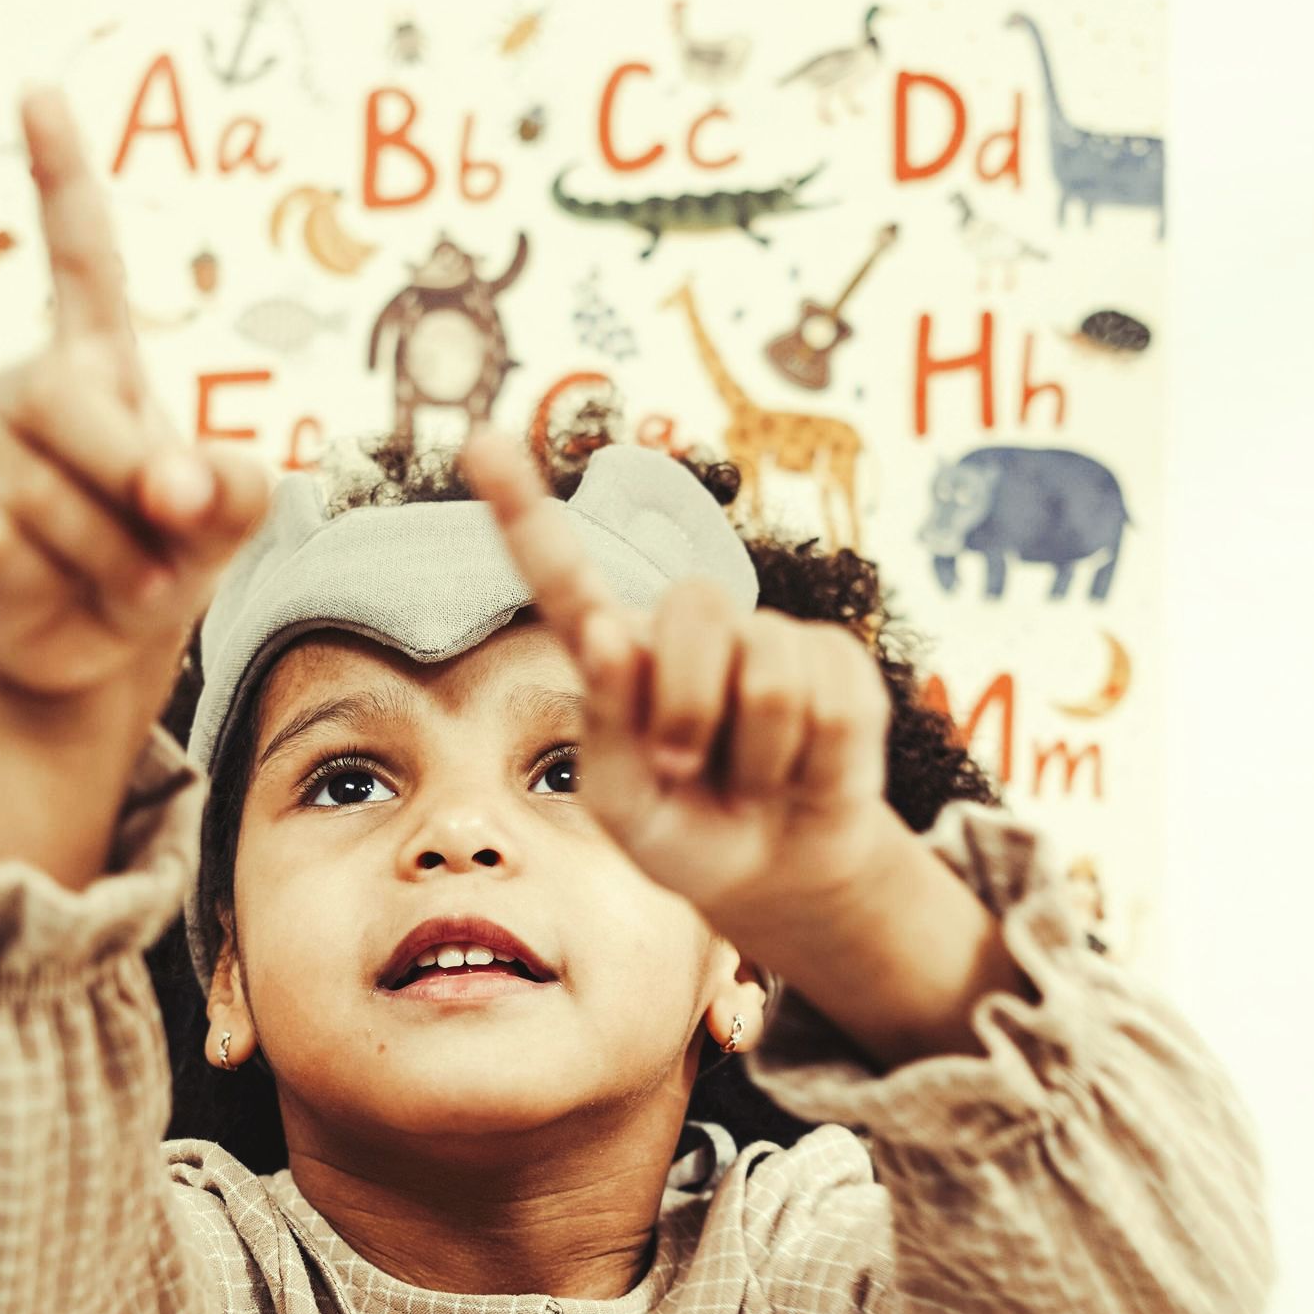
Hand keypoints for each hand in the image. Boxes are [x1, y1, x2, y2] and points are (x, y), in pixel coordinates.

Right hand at [0, 87, 275, 718]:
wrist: (96, 646)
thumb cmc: (164, 557)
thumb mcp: (223, 522)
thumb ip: (234, 490)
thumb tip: (185, 482)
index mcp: (95, 364)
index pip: (78, 257)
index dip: (59, 177)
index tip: (39, 92)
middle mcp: (20, 387)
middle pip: (71, 406)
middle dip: (134, 478)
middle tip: (176, 528)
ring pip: (45, 499)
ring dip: (111, 559)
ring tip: (127, 579)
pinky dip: (48, 588)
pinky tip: (50, 589)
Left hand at [460, 427, 893, 943]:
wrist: (777, 868)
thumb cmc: (685, 834)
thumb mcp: (628, 808)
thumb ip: (609, 729)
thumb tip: (608, 628)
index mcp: (616, 653)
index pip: (563, 576)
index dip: (523, 510)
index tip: (480, 445)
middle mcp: (687, 629)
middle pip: (695, 610)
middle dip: (691, 709)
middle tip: (685, 771)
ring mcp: (764, 637)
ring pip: (769, 677)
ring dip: (755, 760)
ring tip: (749, 783)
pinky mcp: (834, 660)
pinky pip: (830, 709)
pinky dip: (809, 768)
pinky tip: (800, 775)